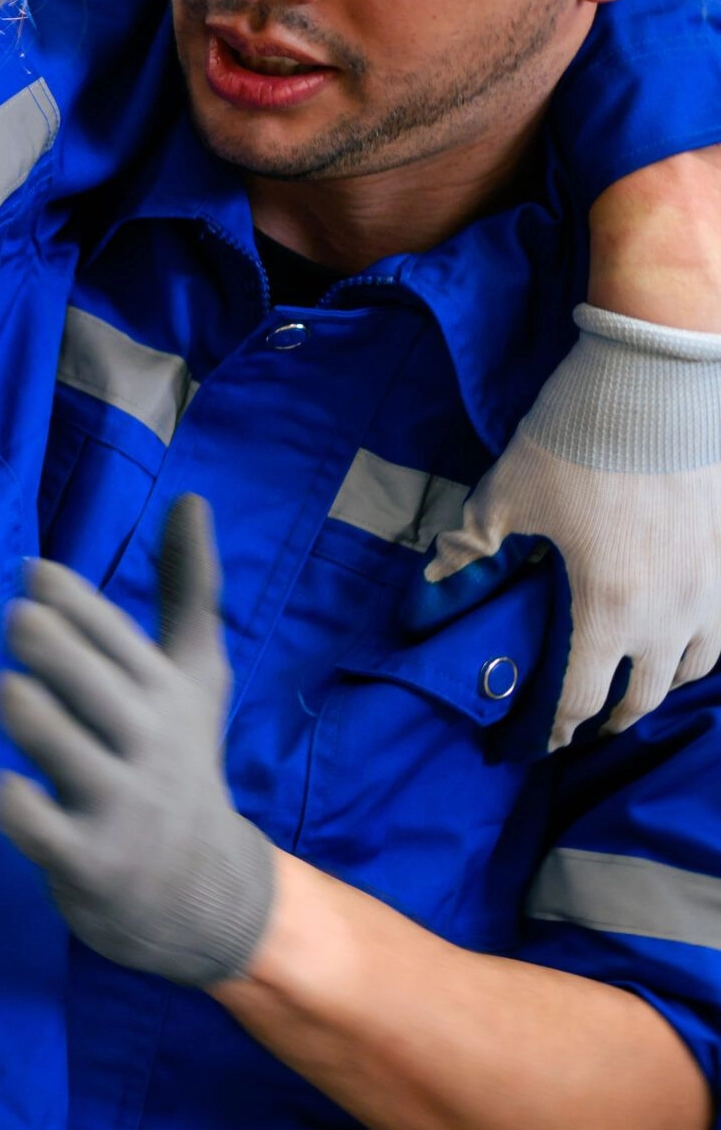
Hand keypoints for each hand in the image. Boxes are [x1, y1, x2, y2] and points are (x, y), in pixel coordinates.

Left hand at [0, 495, 277, 986]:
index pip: (117, 638)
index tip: (29, 572)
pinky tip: (2, 784)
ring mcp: (117, 804)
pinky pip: (39, 825)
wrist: (208, 895)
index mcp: (165, 695)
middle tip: (15, 619)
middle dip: (53, 648)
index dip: (73, 602)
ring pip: (63, 747)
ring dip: (30, 714)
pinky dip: (16, 802)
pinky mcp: (86, 860)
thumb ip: (189, 591)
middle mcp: (146, 744)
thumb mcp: (196, 678)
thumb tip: (192, 496)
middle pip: (94, 685)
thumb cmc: (181, 763)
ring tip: (4, 689)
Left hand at [428, 305, 720, 747]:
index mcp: (609, 607)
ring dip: (664, 684)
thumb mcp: (504, 495)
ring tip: (639, 685)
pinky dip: (700, 644)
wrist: (655, 384)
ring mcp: (710, 585)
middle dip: (615, 718)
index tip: (541, 745)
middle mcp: (671, 610)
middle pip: (648, 693)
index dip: (558, 727)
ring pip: (697, 664)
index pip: (583, 695)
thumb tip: (435, 581)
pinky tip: (680, 637)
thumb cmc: (575, 442)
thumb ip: (469, 547)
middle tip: (590, 726)